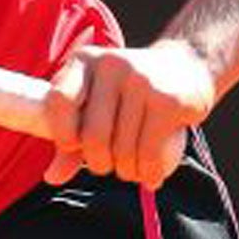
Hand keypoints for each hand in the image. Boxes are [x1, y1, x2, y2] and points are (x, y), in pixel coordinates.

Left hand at [41, 40, 215, 187]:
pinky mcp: (168, 100)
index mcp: (85, 60)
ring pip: (123, 148)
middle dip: (99, 163)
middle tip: (111, 166)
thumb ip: (71, 138)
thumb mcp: (98, 105)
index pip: (59, 100)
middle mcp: (111, 64)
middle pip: (93, 135)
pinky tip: (151, 176)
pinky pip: (150, 152)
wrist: (187, 66)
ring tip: (133, 170)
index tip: (76, 147)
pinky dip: (149, 172)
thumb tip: (51, 178)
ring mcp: (142, 80)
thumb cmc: (130, 93)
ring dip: (127, 172)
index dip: (62, 133)